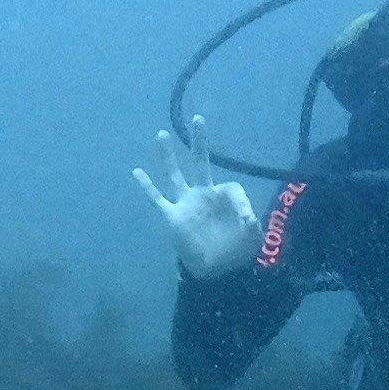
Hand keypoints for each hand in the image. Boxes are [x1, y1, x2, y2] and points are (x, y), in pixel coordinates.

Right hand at [134, 121, 261, 281]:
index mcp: (223, 198)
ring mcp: (186, 204)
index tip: (247, 220)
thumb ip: (251, 222)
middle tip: (197, 119)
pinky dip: (147, 186)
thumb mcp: (251, 236)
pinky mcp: (173, 217)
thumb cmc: (236, 250)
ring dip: (168, 157)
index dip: (241, 202)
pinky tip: (137, 171)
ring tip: (162, 135)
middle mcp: (203, 195)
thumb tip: (248, 218)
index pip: (231, 187)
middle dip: (199, 142)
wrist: (217, 270)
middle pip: (200, 163)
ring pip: (175, 175)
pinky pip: (158, 199)